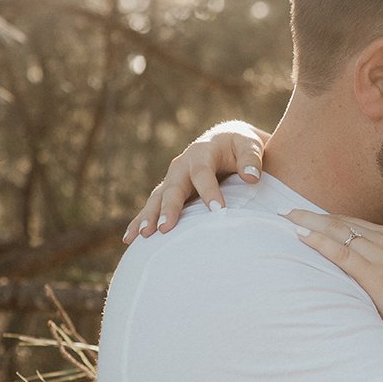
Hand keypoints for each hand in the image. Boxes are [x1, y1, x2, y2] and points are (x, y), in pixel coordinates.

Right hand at [123, 123, 267, 241]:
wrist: (224, 142)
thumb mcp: (249, 145)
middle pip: (173, 187)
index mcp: (202, 152)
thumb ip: (251, 158)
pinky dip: (140, 221)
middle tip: (165, 228)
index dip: (209, 191)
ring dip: (149, 216)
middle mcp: (182, 165)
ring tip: (143, 236)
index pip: (203, 173)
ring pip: (157, 198)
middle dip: (169, 208)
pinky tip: (130, 239)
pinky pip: (151, 207)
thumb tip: (252, 176)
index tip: (218, 211)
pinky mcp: (169, 192)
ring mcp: (173, 179)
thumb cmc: (239, 146)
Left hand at [286, 210, 382, 381]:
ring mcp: (381, 256)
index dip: (327, 218)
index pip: (353, 223)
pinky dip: (320, 242)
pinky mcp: (375, 275)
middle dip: (312, 215)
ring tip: (286, 219)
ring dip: (310, 223)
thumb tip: (369, 273)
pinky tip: (302, 237)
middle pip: (342, 222)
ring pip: (339, 231)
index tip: (306, 215)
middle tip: (286, 211)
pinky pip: (341, 253)